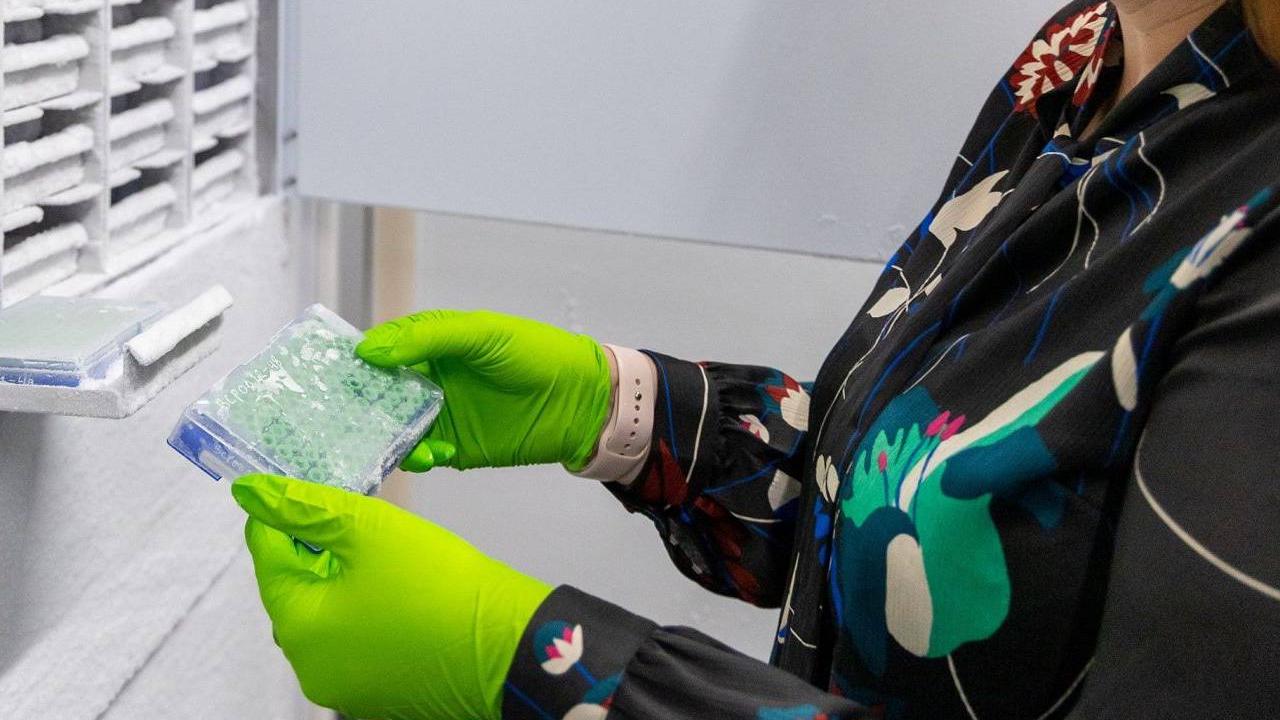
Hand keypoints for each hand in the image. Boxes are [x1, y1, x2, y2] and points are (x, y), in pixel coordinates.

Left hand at [233, 473, 551, 719]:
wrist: (508, 646)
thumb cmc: (439, 584)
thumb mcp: (369, 528)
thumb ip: (305, 507)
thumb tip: (251, 491)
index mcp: (298, 625)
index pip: (268, 557)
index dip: (283, 516)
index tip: (304, 489)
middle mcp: (309, 667)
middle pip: (296, 592)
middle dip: (316, 552)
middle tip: (353, 520)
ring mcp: (343, 688)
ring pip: (326, 620)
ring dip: (341, 585)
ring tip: (379, 555)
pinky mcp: (376, 696)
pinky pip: (355, 646)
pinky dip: (364, 617)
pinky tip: (397, 594)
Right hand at [356, 309, 613, 471]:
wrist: (582, 401)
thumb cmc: (536, 353)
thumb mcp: (481, 333)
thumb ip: (427, 338)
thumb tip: (369, 350)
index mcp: (430, 346)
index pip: (379, 352)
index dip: (353, 363)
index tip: (322, 376)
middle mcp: (428, 380)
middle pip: (377, 395)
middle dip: (355, 408)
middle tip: (331, 421)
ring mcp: (440, 415)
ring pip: (393, 429)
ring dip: (384, 438)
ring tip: (388, 442)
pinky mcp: (455, 447)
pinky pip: (421, 455)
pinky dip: (417, 457)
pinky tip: (431, 453)